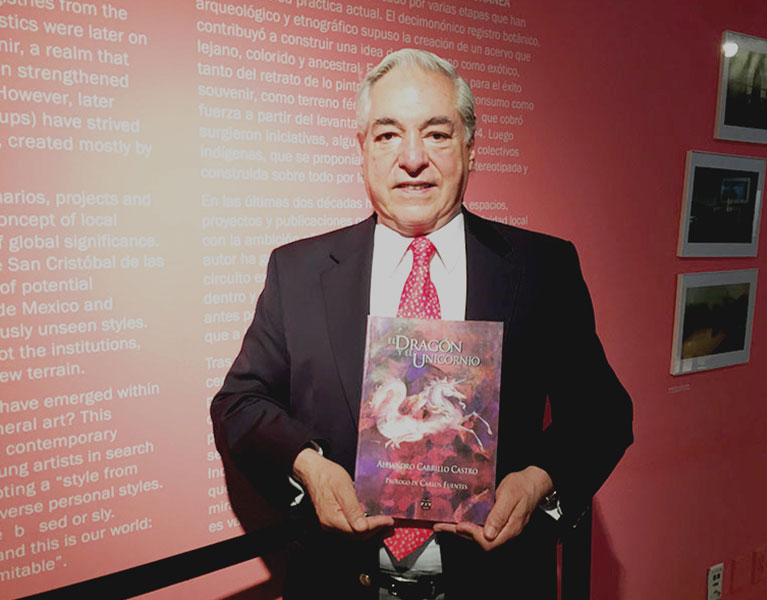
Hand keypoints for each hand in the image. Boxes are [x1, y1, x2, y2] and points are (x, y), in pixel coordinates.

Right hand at [293, 448, 393, 536]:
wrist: (313, 470)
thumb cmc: (327, 475)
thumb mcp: (343, 488)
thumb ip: (353, 509)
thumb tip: (363, 527)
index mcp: (333, 518)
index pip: (360, 529)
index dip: (377, 525)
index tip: (389, 520)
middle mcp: (330, 525)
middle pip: (357, 535)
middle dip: (376, 530)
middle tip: (390, 522)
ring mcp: (330, 523)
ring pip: (354, 533)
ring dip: (370, 529)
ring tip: (383, 521)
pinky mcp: (332, 520)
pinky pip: (349, 527)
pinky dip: (362, 525)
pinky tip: (370, 519)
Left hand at [434, 466, 552, 550]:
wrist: (532, 482)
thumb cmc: (522, 486)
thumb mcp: (510, 496)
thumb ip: (500, 514)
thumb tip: (488, 534)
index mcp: (510, 528)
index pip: (488, 541)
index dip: (472, 534)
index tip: (460, 524)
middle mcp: (504, 531)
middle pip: (480, 541)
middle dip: (459, 533)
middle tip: (441, 526)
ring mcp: (501, 527)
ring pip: (478, 535)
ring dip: (460, 530)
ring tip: (443, 524)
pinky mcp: (497, 522)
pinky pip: (480, 527)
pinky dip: (467, 524)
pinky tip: (457, 519)